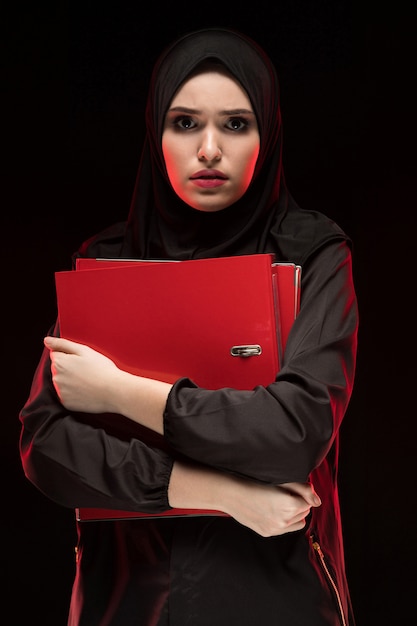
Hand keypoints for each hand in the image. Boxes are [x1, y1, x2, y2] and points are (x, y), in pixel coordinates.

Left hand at [44, 336, 119, 412]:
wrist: (114, 391)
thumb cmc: (101, 369)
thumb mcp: (84, 350)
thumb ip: (62, 344)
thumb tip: (46, 341)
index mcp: (59, 363)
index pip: (56, 355)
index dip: (70, 356)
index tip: (83, 360)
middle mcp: (56, 378)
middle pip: (58, 369)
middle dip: (69, 368)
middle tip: (87, 370)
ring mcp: (60, 392)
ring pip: (62, 382)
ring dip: (70, 381)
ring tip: (88, 381)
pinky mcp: (66, 403)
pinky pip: (67, 395)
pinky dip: (74, 393)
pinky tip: (86, 390)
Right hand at [169, 462, 320, 536]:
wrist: (231, 493)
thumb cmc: (255, 481)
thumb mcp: (281, 480)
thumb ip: (303, 489)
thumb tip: (318, 501)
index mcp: (290, 504)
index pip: (309, 500)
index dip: (301, 491)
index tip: (290, 486)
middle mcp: (285, 519)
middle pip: (304, 511)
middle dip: (299, 502)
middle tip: (283, 492)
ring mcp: (276, 528)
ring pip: (297, 521)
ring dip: (294, 512)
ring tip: (279, 501)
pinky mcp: (267, 532)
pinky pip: (286, 528)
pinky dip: (285, 520)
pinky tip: (274, 510)